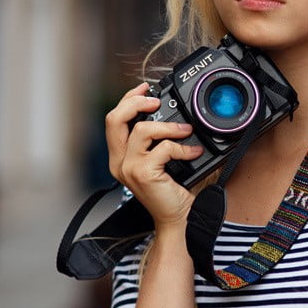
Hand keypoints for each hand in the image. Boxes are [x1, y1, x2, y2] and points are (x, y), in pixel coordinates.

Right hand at [104, 82, 204, 228]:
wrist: (180, 219)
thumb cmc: (174, 192)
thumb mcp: (163, 160)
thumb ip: (161, 140)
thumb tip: (178, 115)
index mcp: (120, 157)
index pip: (114, 119)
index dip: (128, 99)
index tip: (145, 88)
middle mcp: (119, 162)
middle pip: (114, 119)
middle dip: (135, 102)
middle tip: (156, 101)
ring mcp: (128, 168)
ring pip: (141, 129)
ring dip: (168, 126)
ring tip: (185, 130)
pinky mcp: (143, 174)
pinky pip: (163, 148)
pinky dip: (182, 147)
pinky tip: (193, 152)